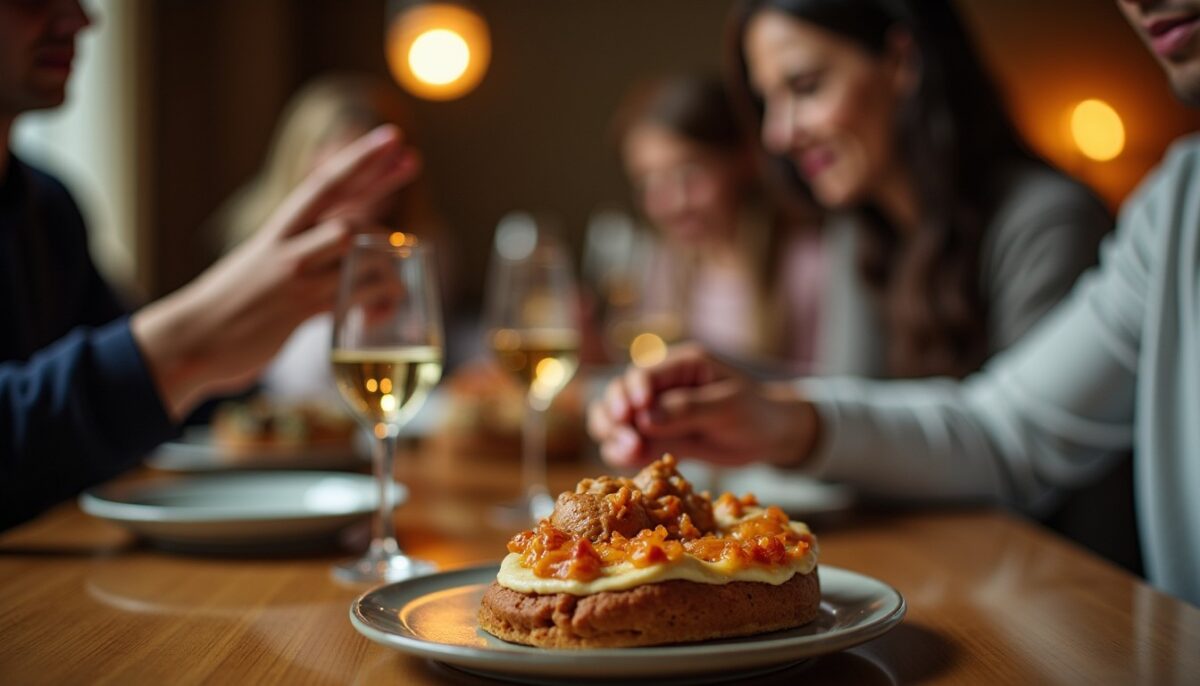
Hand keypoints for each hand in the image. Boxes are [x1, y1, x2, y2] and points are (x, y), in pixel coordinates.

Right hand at [133, 124, 420, 420]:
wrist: (190, 341)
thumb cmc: (230, 307)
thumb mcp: (262, 266)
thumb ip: (302, 254)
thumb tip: (343, 249)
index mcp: (278, 231)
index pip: (324, 184)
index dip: (359, 159)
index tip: (390, 137)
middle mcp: (287, 246)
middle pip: (347, 210)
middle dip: (383, 186)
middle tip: (414, 160)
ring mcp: (294, 276)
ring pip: (356, 248)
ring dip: (385, 262)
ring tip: (391, 287)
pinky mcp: (300, 309)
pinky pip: (355, 295)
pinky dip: (378, 302)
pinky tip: (378, 313)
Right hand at [586, 343, 821, 468]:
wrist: (770, 435)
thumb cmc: (755, 411)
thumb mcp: (727, 406)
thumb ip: (686, 409)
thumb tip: (645, 418)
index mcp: (680, 366)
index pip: (643, 374)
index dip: (631, 393)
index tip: (634, 414)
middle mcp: (662, 386)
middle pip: (619, 395)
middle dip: (616, 416)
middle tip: (629, 441)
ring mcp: (657, 413)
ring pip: (616, 420)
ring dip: (614, 435)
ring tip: (629, 453)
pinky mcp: (658, 438)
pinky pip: (630, 443)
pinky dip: (623, 452)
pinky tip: (630, 461)